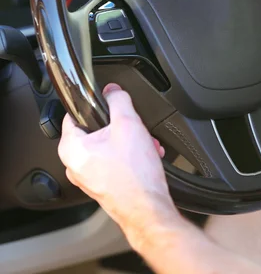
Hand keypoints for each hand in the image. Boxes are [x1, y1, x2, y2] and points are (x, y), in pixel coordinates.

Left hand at [58, 83, 179, 249]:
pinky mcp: (103, 185)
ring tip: (145, 145)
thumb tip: (113, 91)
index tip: (110, 105)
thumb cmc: (135, 176)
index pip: (74, 114)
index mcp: (71, 149)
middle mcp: (75, 165)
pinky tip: (145, 157)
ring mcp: (89, 177)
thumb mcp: (128, 123)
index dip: (96, 105)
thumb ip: (118, 100)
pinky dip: (130, 156)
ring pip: (108, 145)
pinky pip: (114, 161)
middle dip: (120, 127)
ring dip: (129, 141)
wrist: (149, 209)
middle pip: (96, 130)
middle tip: (134, 130)